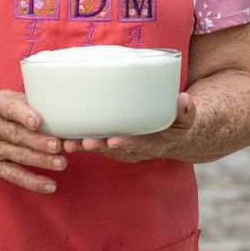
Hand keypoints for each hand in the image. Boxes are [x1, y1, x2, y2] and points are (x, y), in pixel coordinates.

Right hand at [0, 89, 66, 193]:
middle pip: (17, 135)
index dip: (24, 114)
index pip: (9, 109)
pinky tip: (49, 185)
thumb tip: (47, 105)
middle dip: (38, 141)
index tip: (38, 121)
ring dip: (41, 161)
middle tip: (58, 145)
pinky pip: (13, 175)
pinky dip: (32, 182)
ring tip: (61, 162)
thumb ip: (18, 100)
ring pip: (19, 156)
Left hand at [60, 92, 195, 162]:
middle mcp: (136, 149)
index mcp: (154, 143)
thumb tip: (185, 100)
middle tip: (86, 142)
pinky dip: (80, 143)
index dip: (127, 143)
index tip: (115, 140)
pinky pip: (96, 144)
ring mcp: (123, 148)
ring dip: (85, 147)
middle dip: (100, 146)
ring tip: (68, 143)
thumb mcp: (186, 118)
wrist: (174, 136)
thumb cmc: (178, 122)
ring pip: (102, 149)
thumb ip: (186, 111)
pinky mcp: (112, 142)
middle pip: (116, 150)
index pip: (140, 145)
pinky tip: (63, 138)